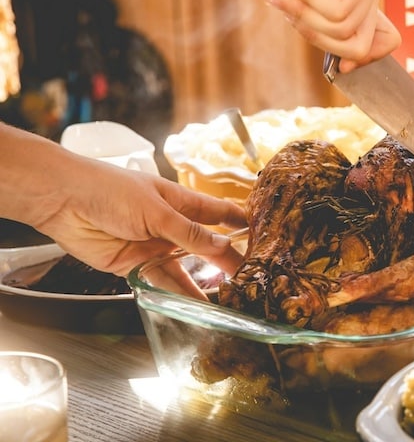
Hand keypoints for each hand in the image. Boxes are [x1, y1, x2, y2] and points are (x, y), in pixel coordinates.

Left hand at [33, 158, 247, 278]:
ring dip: (208, 283)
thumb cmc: (108, 189)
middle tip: (255, 277)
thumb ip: (189, 233)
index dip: (243, 224)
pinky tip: (199, 308)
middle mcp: (172, 225)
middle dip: (230, 260)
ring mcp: (155, 247)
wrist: (62, 201)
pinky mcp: (136, 267)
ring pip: (189, 269)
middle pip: (208, 245)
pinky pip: (164, 285)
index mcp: (182, 201)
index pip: (221, 214)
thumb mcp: (156, 210)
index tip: (267, 239)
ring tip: (233, 299)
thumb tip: (225, 248)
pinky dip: (180, 297)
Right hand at [179, 0, 400, 65]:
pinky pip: (338, 9)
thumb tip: (342, 62)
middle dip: (314, 35)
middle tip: (283, 7)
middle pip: (355, 43)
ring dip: (303, 14)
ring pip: (344, 28)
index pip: (377, 43)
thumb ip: (318, 18)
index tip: (339, 69)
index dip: (358, 60)